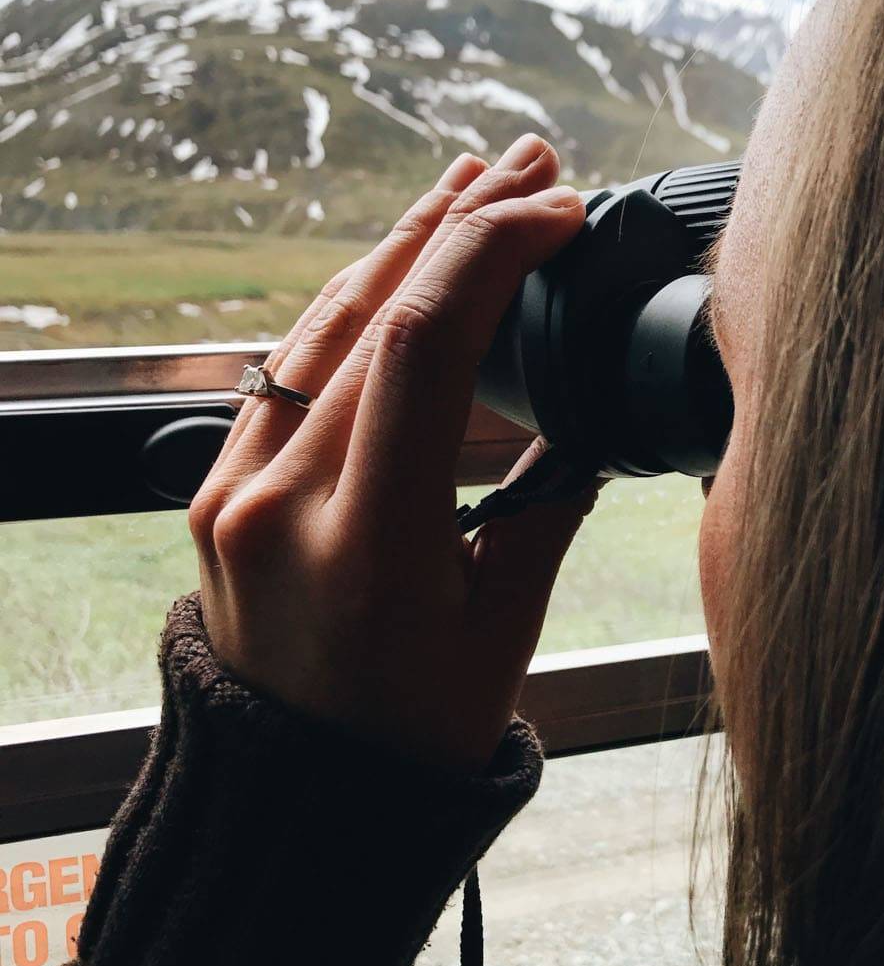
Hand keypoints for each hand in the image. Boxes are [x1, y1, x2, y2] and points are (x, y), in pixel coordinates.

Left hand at [188, 134, 593, 772]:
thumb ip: (546, 504)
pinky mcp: (213, 492)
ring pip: (319, 327)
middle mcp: (283, 506)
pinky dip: (346, 309)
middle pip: (371, 314)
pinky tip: (393, 265)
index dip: (494, 253)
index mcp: (372, 546)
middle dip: (458, 223)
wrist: (296, 804)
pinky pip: (284, 372)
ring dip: (399, 246)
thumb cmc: (415, 735)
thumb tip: (588, 411)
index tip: (558, 211)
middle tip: (528, 161)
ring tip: (468, 185)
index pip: (425, 346)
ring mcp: (232, 495)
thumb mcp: (505, 628)